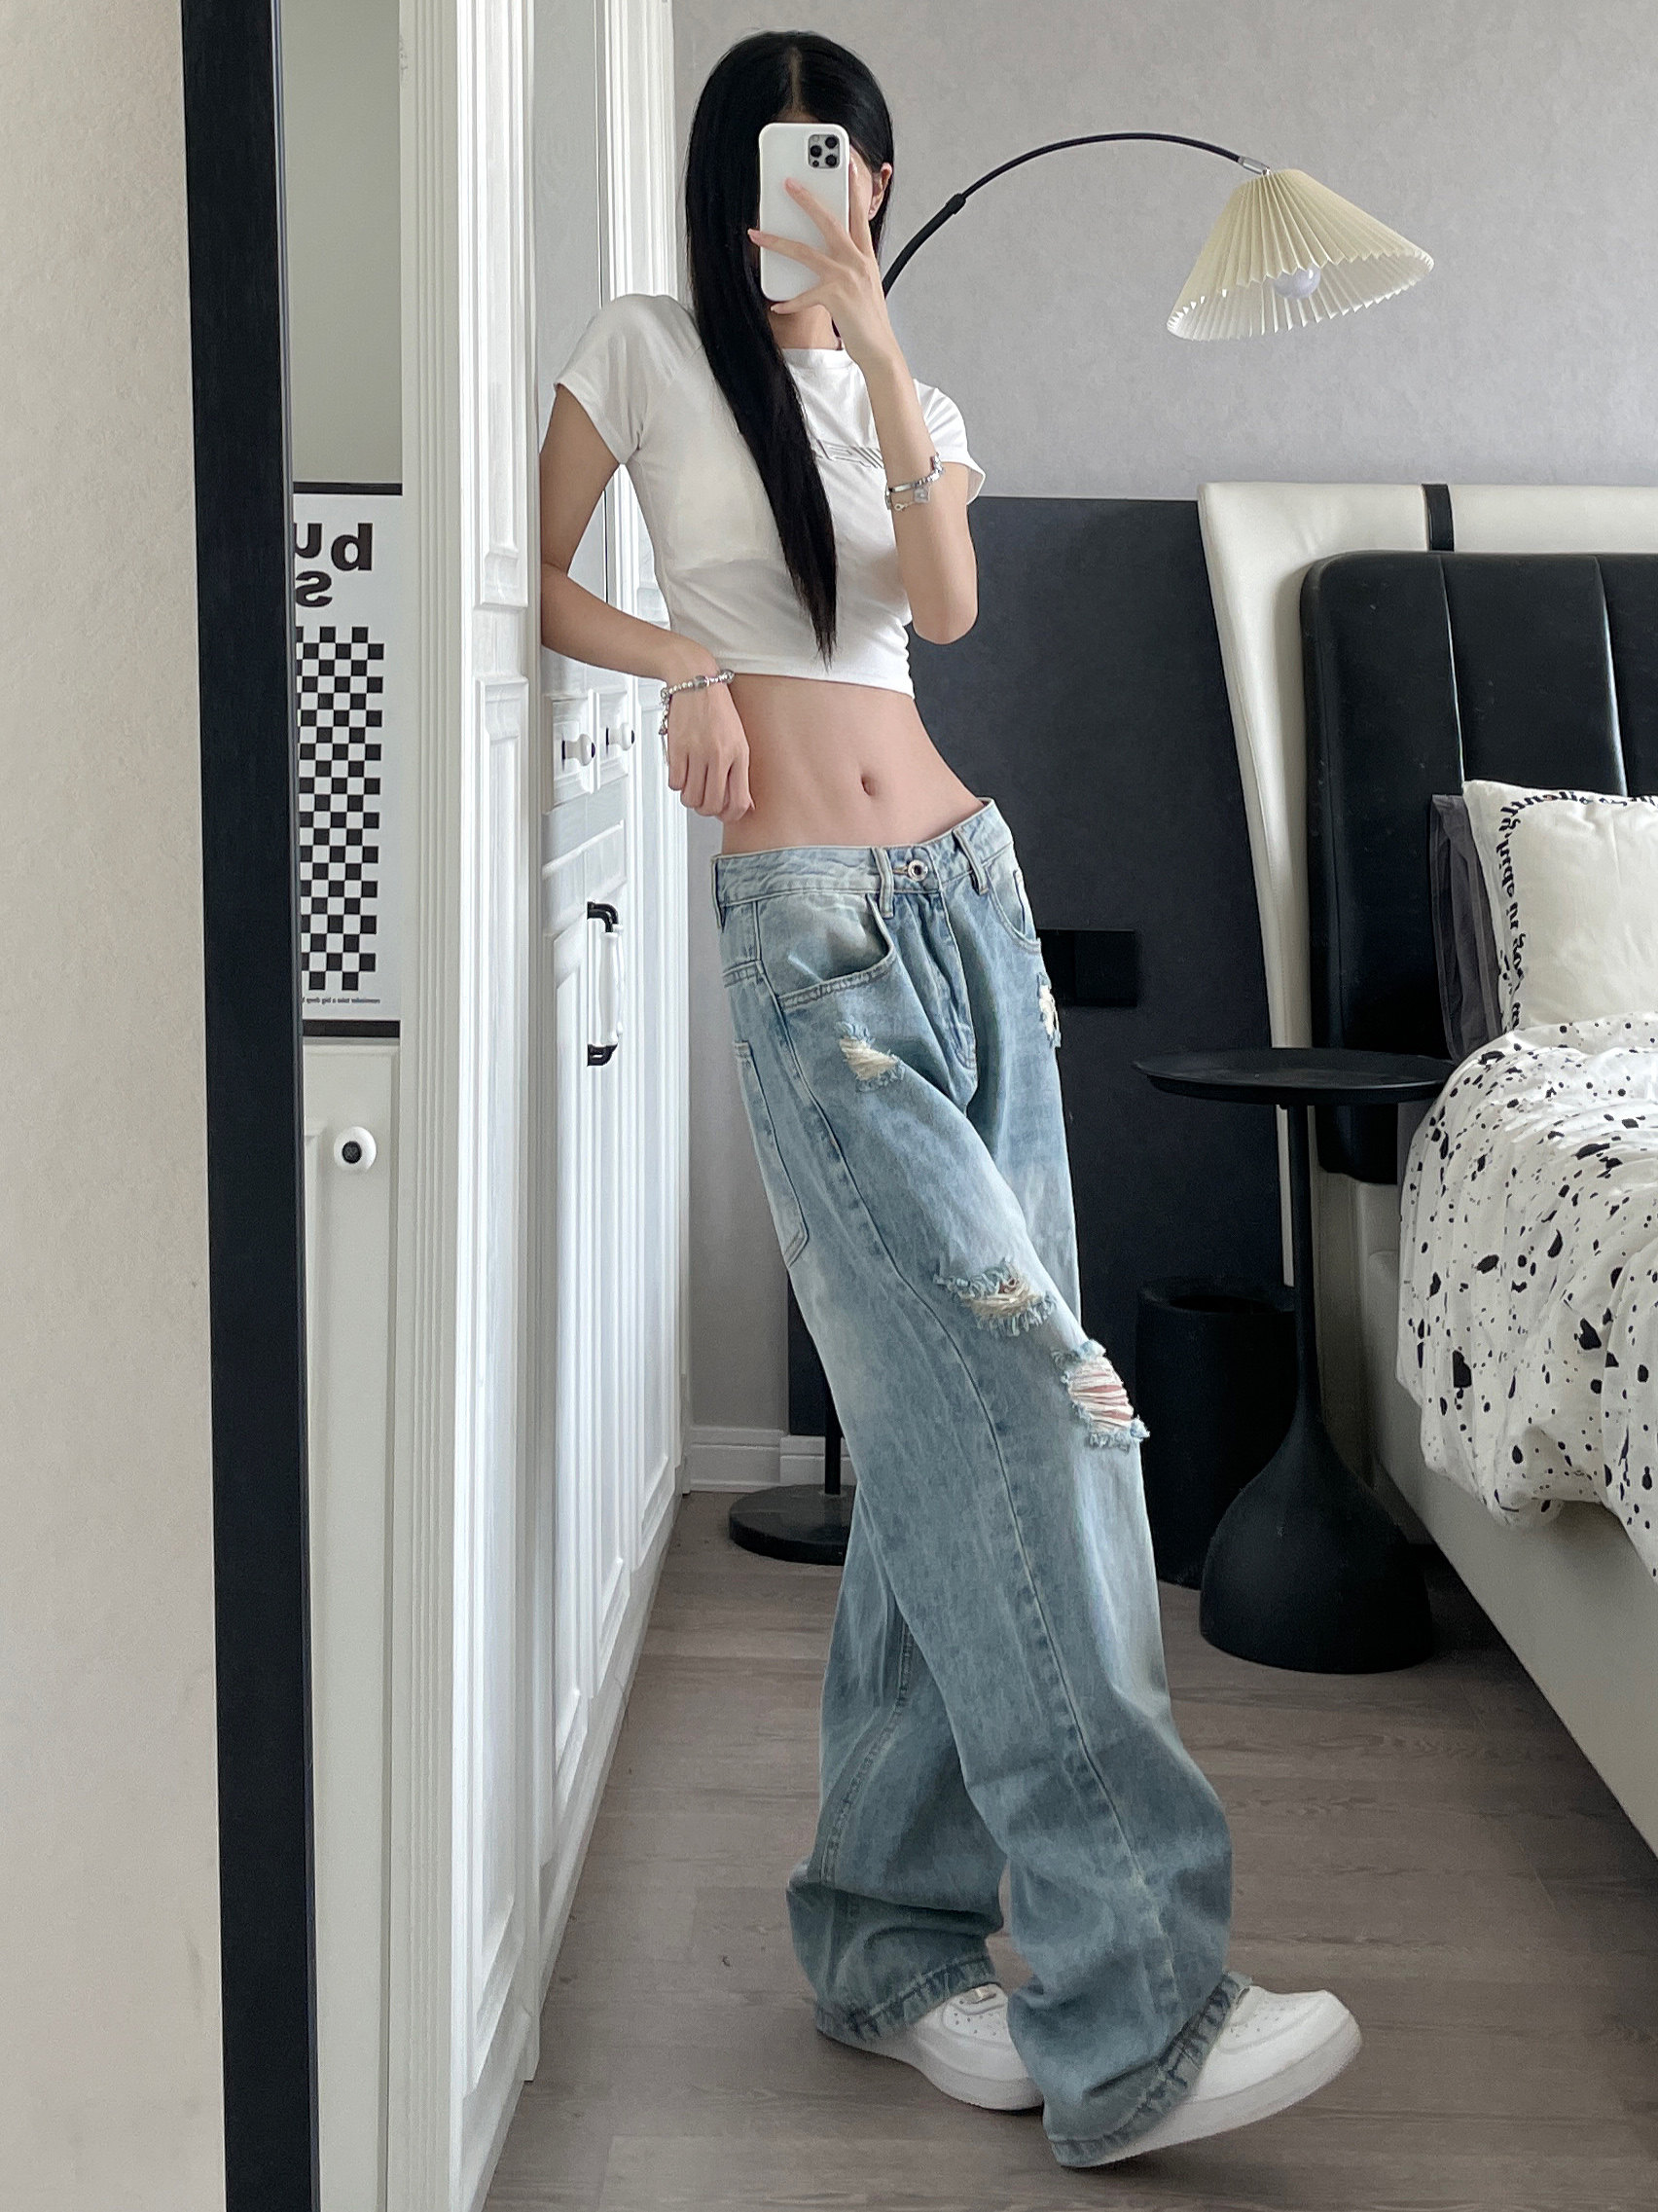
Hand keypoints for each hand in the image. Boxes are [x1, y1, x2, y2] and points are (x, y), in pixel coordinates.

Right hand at [662, 678, 752, 823]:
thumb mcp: (740, 740)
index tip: (725, 814)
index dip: (731, 815)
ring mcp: (697, 752)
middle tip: (705, 802)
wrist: (696, 682)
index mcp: (739, 754)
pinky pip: (675, 783)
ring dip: (691, 799)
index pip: (739, 801)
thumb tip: (746, 804)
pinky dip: (677, 784)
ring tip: (693, 787)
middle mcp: (719, 755)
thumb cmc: (718, 710)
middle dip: (708, 810)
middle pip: (713, 805)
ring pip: (691, 798)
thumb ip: (740, 773)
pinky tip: (682, 773)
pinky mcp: (677, 748)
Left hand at [747, 151, 900, 374]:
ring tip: (756, 233)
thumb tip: (825, 253)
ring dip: (777, 242)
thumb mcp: (864, 284)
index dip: (852, 189)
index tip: (845, 167)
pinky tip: (776, 305)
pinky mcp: (834, 297)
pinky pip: (803, 296)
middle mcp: (857, 261)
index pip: (859, 214)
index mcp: (865, 255)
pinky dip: (789, 302)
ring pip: (805, 252)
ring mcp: (846, 278)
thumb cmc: (869, 319)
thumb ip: (849, 264)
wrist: (880, 349)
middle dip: (807, 199)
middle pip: (829, 221)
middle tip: (788, 182)